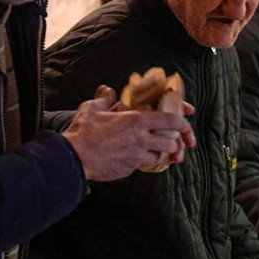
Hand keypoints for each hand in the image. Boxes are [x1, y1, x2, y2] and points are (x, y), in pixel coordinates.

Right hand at [65, 85, 196, 180]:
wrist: (72, 159)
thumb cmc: (82, 132)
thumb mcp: (92, 109)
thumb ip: (104, 98)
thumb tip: (108, 90)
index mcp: (137, 120)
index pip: (171, 120)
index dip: (183, 124)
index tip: (186, 125)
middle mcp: (141, 138)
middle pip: (170, 142)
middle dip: (172, 143)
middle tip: (169, 143)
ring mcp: (136, 156)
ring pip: (159, 156)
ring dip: (157, 154)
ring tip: (149, 150)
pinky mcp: (129, 168)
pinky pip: (143, 166)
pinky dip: (142, 162)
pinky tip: (134, 158)